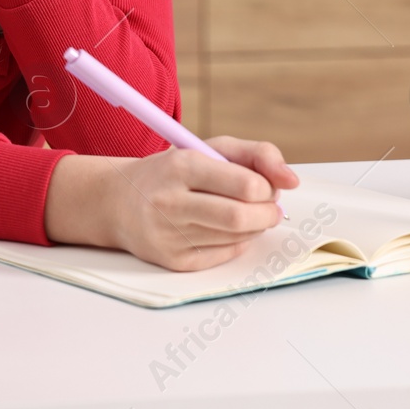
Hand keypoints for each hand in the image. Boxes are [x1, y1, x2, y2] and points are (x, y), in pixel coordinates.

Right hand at [43, 136, 298, 270]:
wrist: (116, 201)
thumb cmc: (172, 172)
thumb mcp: (208, 148)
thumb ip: (257, 154)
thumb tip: (292, 180)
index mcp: (180, 165)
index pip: (247, 185)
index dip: (267, 188)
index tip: (263, 185)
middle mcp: (170, 200)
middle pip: (242, 217)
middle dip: (268, 214)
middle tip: (269, 208)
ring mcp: (168, 234)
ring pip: (237, 238)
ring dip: (254, 228)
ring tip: (245, 215)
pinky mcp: (171, 260)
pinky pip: (223, 255)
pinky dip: (236, 242)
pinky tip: (224, 230)